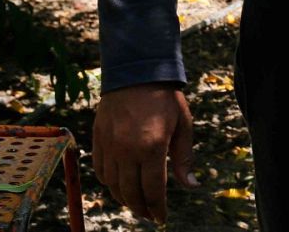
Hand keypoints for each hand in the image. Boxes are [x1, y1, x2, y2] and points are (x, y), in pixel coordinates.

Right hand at [92, 83, 198, 221]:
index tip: (161, 218)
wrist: (136, 71)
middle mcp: (127, 150)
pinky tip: (119, 183)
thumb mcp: (183, 125)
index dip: (157, 209)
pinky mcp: (98, 139)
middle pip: (131, 193)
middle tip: (149, 214)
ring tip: (135, 201)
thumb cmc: (164, 98)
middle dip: (141, 208)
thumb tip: (190, 185)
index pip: (153, 190)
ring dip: (124, 198)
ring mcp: (109, 146)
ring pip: (112, 185)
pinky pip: (99, 170)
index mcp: (152, 148)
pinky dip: (108, 182)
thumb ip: (183, 158)